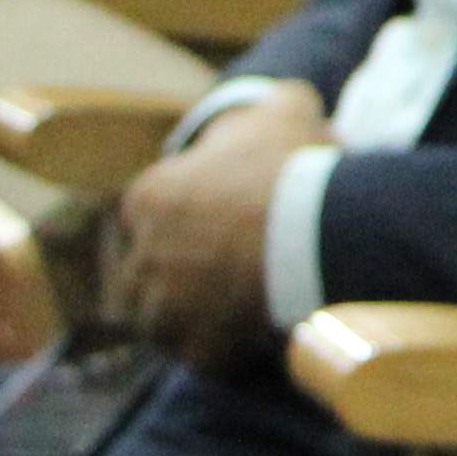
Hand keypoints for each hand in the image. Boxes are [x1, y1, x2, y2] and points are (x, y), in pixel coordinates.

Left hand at [101, 86, 324, 363]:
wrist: (317, 229)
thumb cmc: (294, 166)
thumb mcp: (285, 110)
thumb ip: (274, 102)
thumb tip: (286, 99)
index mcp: (147, 197)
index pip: (139, 218)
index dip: (173, 225)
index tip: (206, 229)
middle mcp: (143, 257)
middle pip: (142, 276)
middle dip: (169, 278)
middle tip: (214, 277)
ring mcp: (166, 310)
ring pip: (162, 323)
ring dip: (186, 320)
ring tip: (227, 314)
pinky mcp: (199, 350)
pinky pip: (203, 357)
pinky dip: (224, 352)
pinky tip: (252, 340)